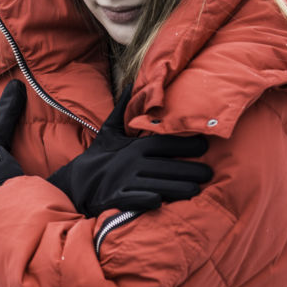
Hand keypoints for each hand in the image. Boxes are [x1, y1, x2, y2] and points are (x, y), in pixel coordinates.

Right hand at [47, 84, 212, 216]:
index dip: (186, 144)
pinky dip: (150, 201)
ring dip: (179, 188)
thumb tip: (132, 83)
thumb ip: (124, 110)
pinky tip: (164, 202)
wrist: (76, 183)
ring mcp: (124, 181)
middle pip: (167, 166)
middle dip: (190, 170)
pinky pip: (137, 200)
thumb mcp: (109, 131)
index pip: (164, 142)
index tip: (206, 145)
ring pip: (159, 185)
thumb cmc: (100, 157)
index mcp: (133, 146)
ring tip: (196, 190)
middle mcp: (131, 162)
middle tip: (210, 173)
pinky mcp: (116, 199)